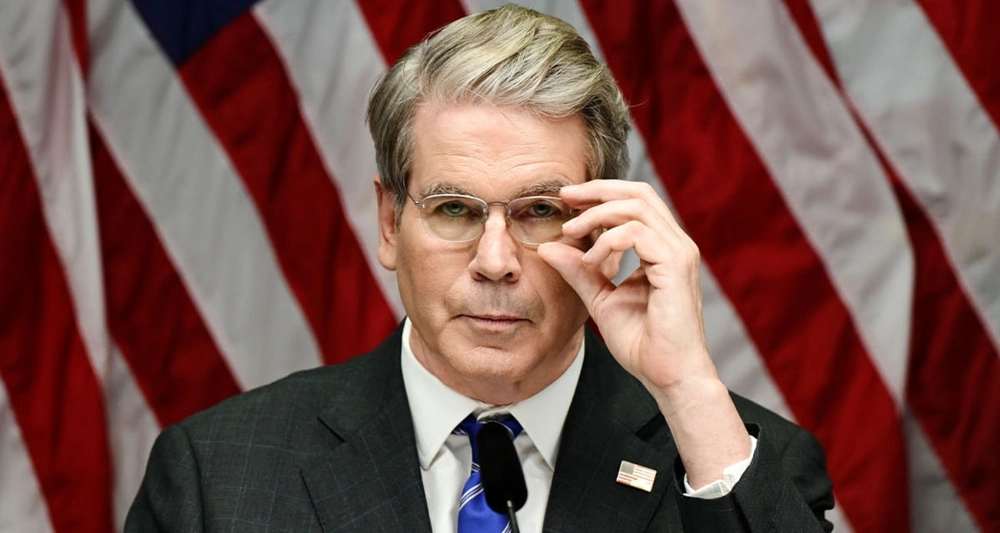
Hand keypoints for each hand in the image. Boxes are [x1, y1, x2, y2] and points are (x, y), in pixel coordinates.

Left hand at [537, 180, 715, 394]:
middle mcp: (675, 244)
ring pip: (637, 206)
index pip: (635, 201)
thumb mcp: (601, 298)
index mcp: (662, 247)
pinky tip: (590, 260)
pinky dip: (607, 240)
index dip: (601, 194)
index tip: (567, 200)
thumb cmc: (643, 343)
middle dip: (598, 190)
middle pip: (639, 192)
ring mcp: (679, 252)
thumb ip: (579, 271)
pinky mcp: (675, 265)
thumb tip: (549, 247)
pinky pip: (637, 233)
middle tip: (565, 196)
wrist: (668, 375)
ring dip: (597, 214)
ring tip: (570, 232)